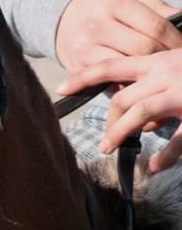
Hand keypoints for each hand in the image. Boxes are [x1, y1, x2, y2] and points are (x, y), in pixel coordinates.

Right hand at [55, 0, 181, 71]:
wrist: (63, 13)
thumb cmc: (105, 2)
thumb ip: (157, 6)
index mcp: (114, 3)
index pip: (155, 26)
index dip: (176, 40)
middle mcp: (97, 26)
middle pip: (143, 50)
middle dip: (164, 58)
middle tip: (175, 62)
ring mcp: (85, 48)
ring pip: (127, 69)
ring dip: (147, 74)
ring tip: (159, 72)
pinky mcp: (77, 67)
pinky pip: (109, 82)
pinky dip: (127, 85)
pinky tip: (138, 82)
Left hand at [58, 49, 181, 170]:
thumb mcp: (180, 68)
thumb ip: (158, 89)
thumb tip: (140, 125)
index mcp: (158, 62)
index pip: (111, 67)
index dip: (83, 78)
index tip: (60, 89)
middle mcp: (165, 74)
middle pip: (122, 97)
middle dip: (108, 121)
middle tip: (105, 142)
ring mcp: (181, 92)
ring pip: (139, 112)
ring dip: (120, 133)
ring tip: (109, 149)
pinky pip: (176, 139)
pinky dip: (164, 155)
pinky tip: (154, 166)